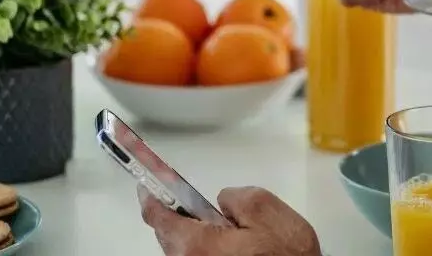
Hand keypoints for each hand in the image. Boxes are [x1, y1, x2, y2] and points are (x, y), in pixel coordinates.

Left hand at [140, 186, 320, 255]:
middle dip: (176, 215)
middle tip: (194, 203)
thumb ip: (233, 196)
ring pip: (182, 250)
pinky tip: (226, 243)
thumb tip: (221, 202)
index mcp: (196, 245)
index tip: (146, 183)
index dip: (150, 194)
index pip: (157, 216)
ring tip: (220, 226)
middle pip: (166, 235)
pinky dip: (203, 247)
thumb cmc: (285, 253)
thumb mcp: (263, 207)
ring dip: (191, 234)